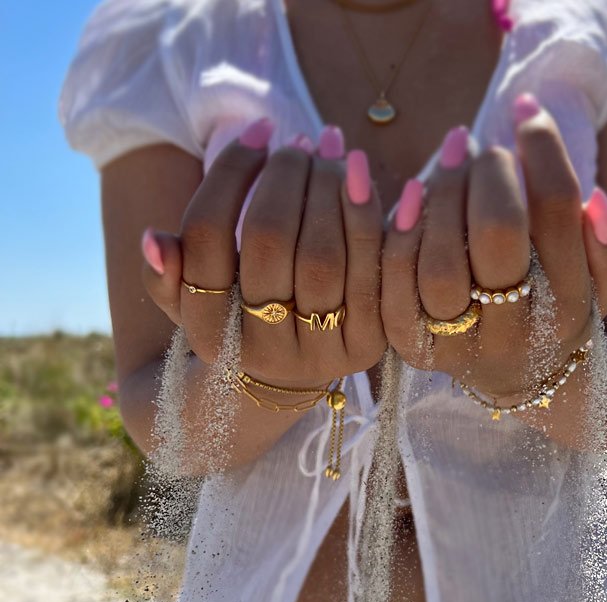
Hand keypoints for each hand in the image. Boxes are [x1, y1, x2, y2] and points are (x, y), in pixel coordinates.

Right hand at [140, 120, 385, 392]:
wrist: (289, 381)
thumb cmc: (236, 324)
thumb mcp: (192, 308)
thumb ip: (167, 278)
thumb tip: (154, 239)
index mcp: (210, 334)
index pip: (207, 239)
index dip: (230, 175)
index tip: (258, 130)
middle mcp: (262, 348)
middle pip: (267, 243)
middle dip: (285, 177)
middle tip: (299, 140)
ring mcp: (317, 351)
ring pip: (321, 257)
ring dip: (327, 188)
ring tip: (330, 146)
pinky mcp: (365, 346)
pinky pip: (370, 271)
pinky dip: (367, 216)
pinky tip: (360, 175)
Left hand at [381, 99, 606, 400]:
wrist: (522, 381)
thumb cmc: (559, 313)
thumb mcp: (601, 289)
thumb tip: (595, 201)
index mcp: (569, 309)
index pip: (558, 215)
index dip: (543, 150)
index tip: (527, 110)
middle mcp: (516, 333)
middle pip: (499, 236)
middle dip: (491, 172)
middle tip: (486, 146)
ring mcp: (462, 347)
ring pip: (440, 267)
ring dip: (442, 197)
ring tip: (453, 155)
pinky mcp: (417, 351)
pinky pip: (396, 292)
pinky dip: (399, 237)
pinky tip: (412, 194)